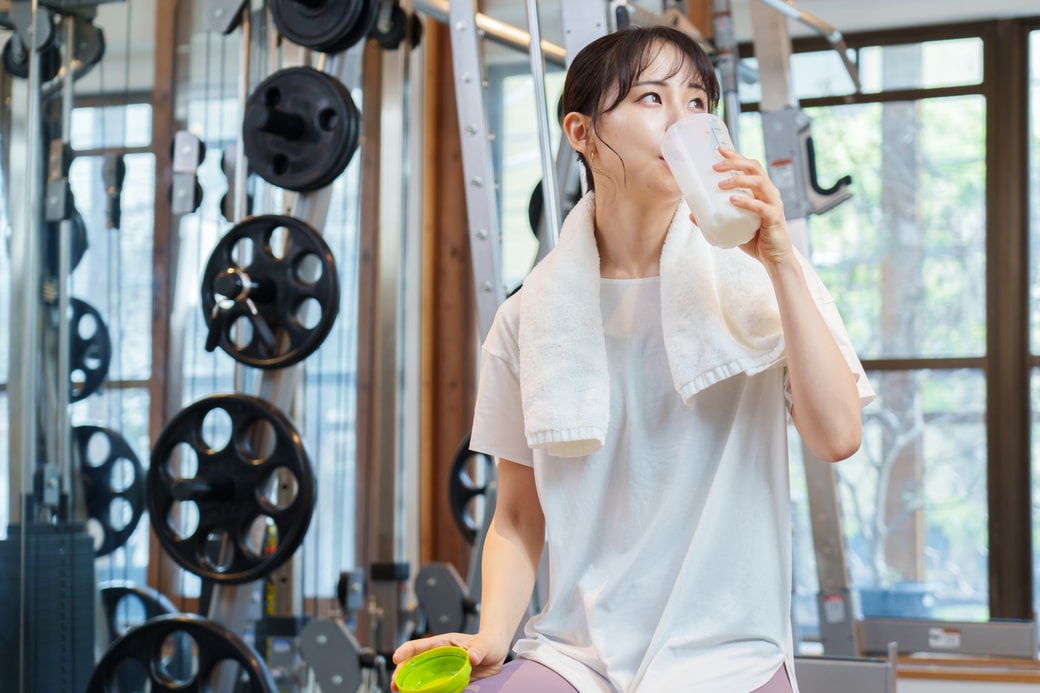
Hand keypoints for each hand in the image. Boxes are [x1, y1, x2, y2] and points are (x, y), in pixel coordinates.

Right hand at [391, 631, 510, 690]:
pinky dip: (423, 691)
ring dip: (408, 682)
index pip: (420, 645)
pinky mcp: (447, 678)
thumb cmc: (488, 643)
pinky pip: (432, 685)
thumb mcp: (485, 645)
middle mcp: (438, 655)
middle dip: (401, 671)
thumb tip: (472, 657)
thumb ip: (479, 650)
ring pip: (419, 674)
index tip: (396, 658)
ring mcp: (441, 667)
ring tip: (399, 691)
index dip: (406, 650)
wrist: (495, 652)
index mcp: (443, 643)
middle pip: (414, 661)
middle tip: (395, 684)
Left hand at [711, 145, 793, 265]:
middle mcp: (769, 193)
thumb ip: (715, 218)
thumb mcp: (733, 226)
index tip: (720, 149)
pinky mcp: (774, 218)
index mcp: (761, 190)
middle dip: (735, 163)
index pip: (750, 166)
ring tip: (720, 184)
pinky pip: (761, 207)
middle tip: (715, 167)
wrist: (774, 258)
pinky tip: (733, 200)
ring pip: (759, 183)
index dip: (736, 156)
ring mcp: (773, 204)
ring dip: (739, 180)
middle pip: (755, 168)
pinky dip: (747, 202)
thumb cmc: (755, 239)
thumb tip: (691, 214)